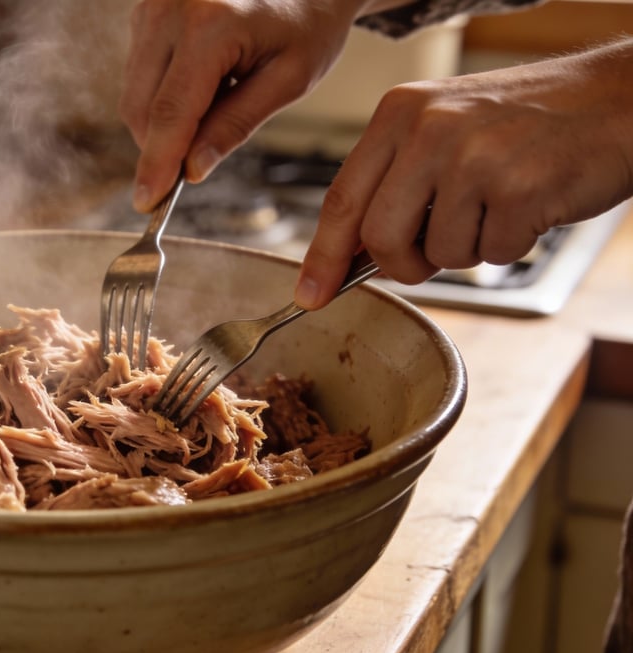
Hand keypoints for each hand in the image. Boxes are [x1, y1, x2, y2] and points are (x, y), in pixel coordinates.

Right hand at [119, 0, 385, 211]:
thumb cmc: (307, 23)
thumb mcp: (289, 79)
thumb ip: (236, 125)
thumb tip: (191, 170)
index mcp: (211, 24)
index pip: (171, 112)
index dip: (157, 163)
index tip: (148, 202)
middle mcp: (170, 9)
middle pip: (141, 107)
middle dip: (162, 146)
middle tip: (201, 158)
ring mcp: (152, 7)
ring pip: (134, 94)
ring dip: (164, 121)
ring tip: (219, 100)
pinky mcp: (145, 12)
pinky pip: (139, 74)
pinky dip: (163, 96)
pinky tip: (204, 84)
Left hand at [296, 37, 632, 308]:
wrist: (617, 99)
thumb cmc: (526, 121)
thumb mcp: (443, 127)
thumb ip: (393, 180)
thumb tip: (347, 252)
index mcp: (400, 113)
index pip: (341, 199)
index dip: (321, 256)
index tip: (309, 294)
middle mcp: (430, 130)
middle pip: (380, 239)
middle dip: (404, 264)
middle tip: (432, 253)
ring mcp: (475, 159)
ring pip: (440, 254)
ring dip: (470, 246)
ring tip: (499, 201)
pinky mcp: (520, 189)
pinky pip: (492, 255)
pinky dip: (511, 243)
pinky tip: (530, 202)